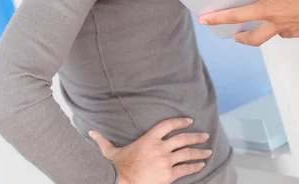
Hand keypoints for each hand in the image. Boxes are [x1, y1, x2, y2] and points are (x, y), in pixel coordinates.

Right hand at [89, 117, 211, 183]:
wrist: (123, 182)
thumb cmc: (117, 167)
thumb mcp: (110, 151)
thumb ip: (102, 140)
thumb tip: (90, 132)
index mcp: (149, 138)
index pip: (168, 125)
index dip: (180, 121)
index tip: (189, 120)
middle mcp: (160, 147)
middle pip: (182, 139)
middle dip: (195, 136)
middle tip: (205, 135)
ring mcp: (166, 161)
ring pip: (187, 154)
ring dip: (199, 152)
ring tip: (208, 150)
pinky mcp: (168, 175)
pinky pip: (185, 170)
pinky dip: (194, 167)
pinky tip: (201, 165)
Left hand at [198, 0, 298, 46]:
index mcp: (269, 11)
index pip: (237, 17)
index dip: (218, 18)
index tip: (205, 21)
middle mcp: (280, 25)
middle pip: (255, 38)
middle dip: (242, 37)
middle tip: (234, 34)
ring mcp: (294, 29)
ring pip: (274, 33)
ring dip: (264, 30)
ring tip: (260, 21)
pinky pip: (290, 30)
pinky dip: (283, 26)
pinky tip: (286, 16)